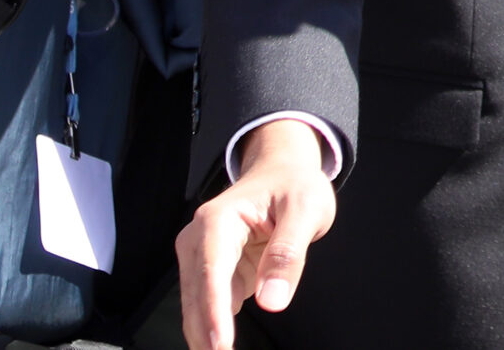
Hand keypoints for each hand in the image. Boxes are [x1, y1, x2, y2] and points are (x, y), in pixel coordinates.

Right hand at [177, 119, 337, 349]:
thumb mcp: (306, 209)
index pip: (211, 274)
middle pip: (196, 295)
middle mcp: (197, 239)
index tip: (220, 345)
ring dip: (207, 334)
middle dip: (206, 333)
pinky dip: (215, 326)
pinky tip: (224, 345)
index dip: (213, 313)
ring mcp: (199, 257)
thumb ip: (288, 252)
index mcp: (217, 221)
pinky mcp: (209, 271)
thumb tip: (272, 299)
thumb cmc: (294, 185)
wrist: (282, 170)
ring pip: (197, 305)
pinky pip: (208, 304)